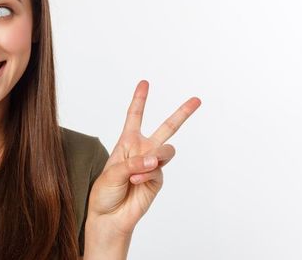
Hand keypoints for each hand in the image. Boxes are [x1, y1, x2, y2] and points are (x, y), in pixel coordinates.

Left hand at [86, 80, 200, 236]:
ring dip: (157, 156)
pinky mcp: (158, 180)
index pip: (134, 116)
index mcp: (127, 142)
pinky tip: (136, 181)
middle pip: (167, 127)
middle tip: (197, 100)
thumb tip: (155, 160)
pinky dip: (146, 175)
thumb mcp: (111, 172)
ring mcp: (153, 165)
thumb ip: (134, 163)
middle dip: (183, 113)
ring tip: (145, 166)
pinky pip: (158, 170)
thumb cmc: (104, 193)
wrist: (109, 217)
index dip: (140, 99)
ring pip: (167, 150)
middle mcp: (143, 151)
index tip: (144, 83)